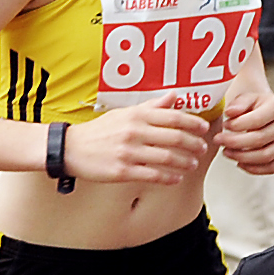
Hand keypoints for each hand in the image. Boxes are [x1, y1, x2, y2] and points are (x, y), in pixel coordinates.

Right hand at [60, 106, 214, 186]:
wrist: (69, 149)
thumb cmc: (98, 131)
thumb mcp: (123, 113)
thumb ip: (151, 106)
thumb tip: (175, 96)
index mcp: (136, 116)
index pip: (174, 118)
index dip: (194, 123)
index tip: (204, 129)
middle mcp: (134, 132)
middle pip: (176, 138)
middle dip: (194, 144)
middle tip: (202, 149)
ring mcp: (128, 152)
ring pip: (167, 158)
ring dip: (184, 162)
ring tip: (191, 164)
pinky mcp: (122, 171)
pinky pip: (153, 175)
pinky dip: (169, 178)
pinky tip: (175, 178)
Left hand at [218, 87, 273, 176]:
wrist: (266, 113)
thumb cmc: (254, 106)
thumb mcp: (245, 98)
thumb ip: (238, 103)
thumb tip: (230, 112)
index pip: (257, 120)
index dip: (237, 126)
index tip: (224, 125)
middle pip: (260, 139)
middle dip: (234, 142)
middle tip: (218, 140)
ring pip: (266, 156)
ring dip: (241, 157)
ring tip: (226, 152)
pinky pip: (272, 167)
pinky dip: (254, 169)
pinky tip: (239, 163)